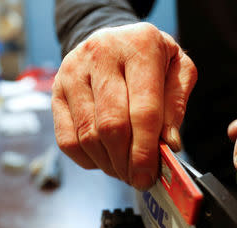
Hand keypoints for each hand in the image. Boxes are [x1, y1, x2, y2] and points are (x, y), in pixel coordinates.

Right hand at [52, 23, 196, 189]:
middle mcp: (102, 55)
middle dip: (126, 162)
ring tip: (125, 169)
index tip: (149, 176)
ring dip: (109, 164)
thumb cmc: (151, 58)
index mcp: (140, 47)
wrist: (114, 40)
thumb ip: (176, 105)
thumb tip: (168, 144)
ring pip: (88, 136)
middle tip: (138, 179)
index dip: (146, 151)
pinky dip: (88, 159)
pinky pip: (67, 139)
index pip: (143, 111)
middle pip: (111, 126)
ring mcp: (73, 73)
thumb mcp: (179, 70)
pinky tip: (105, 158)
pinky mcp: (57, 91)